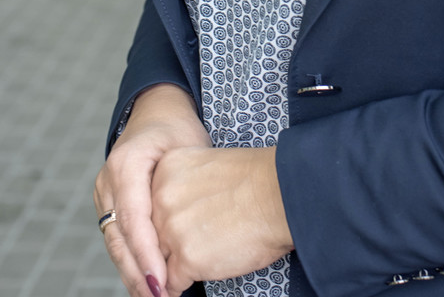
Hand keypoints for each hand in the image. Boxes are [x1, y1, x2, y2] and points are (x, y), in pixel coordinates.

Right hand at [94, 84, 210, 296]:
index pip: (133, 218)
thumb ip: (184, 185)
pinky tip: (145, 281)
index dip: (146, 254)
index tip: (162, 282)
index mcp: (126, 163)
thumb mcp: (188, 147)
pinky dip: (130, 260)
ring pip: (114, 242)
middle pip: (118, 236)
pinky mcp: (106, 204)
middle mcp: (108, 180)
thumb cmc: (179, 129)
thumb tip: (186, 234)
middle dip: (137, 272)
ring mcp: (103, 193)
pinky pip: (116, 237)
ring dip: (131, 272)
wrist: (157, 111)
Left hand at [151, 145, 293, 295]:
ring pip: (159, 260)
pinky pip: (172, 283)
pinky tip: (196, 276)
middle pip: (152, 234)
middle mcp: (162, 197)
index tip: (174, 230)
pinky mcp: (187, 258)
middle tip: (188, 247)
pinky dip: (181, 285)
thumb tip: (176, 215)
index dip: (164, 222)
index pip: (151, 205)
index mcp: (166, 169)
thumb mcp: (208, 168)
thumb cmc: (257, 180)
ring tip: (193, 262)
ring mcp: (172, 229)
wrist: (282, 194)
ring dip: (172, 267)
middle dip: (167, 246)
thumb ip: (183, 187)